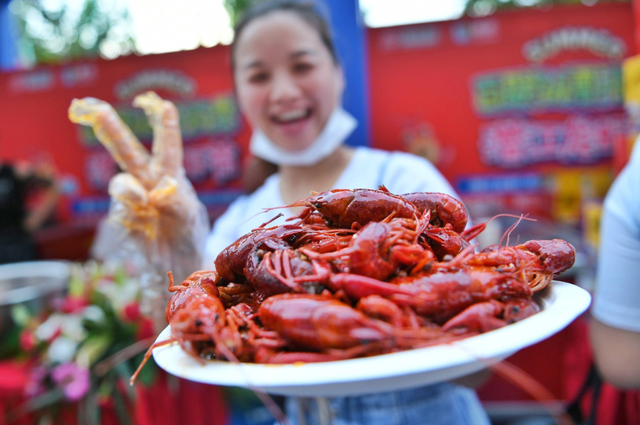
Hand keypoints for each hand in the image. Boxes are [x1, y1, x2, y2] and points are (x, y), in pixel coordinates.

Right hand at [68, 92, 202, 240]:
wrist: (176, 261)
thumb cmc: (187, 232)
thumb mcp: (190, 216)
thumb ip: (176, 202)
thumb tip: (154, 194)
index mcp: (169, 175)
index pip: (167, 148)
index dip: (165, 127)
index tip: (164, 105)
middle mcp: (147, 181)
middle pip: (128, 153)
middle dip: (112, 130)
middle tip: (98, 110)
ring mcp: (132, 198)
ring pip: (121, 183)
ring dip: (129, 189)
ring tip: (145, 202)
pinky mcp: (122, 217)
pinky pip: (121, 210)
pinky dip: (133, 216)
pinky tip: (144, 224)